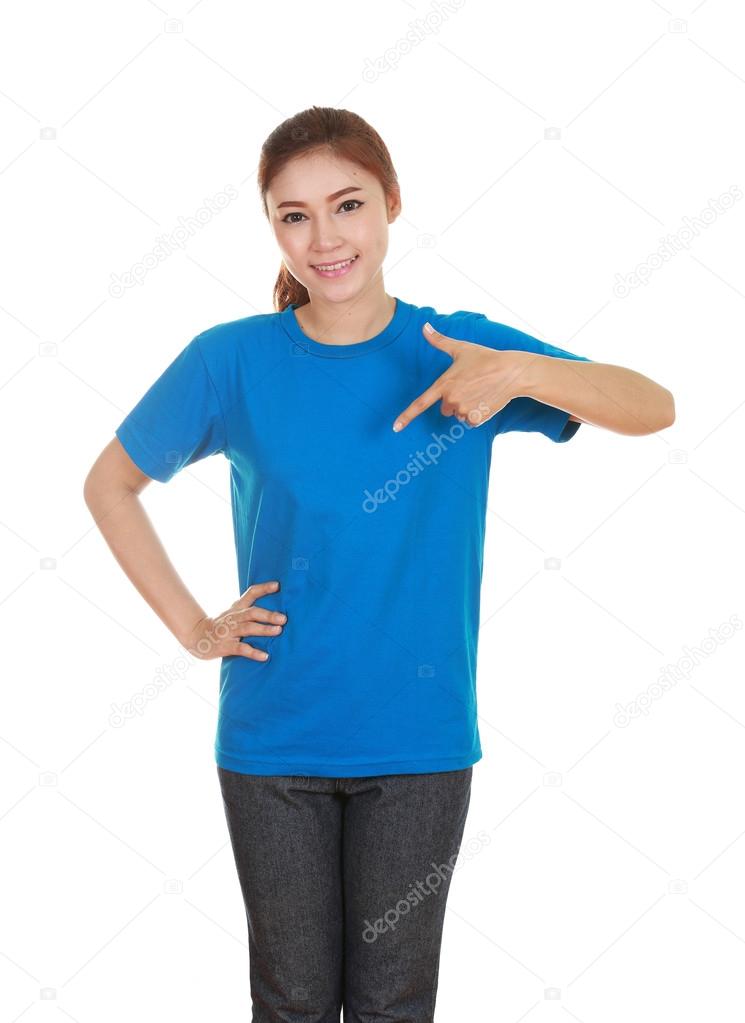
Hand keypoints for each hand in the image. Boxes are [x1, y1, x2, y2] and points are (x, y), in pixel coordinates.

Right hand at [181, 579, 286, 661]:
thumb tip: (275, 606)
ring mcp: (229, 631)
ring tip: (278, 631)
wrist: (197, 636)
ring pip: (247, 628)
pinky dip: (253, 652)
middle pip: (251, 613)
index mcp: (237, 608)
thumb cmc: (222, 625)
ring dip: (263, 630)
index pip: (250, 594)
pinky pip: (241, 649)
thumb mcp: (233, 612)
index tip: (277, 585)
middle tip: (284, 618)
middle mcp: (234, 618)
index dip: (264, 588)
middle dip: (268, 615)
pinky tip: (265, 656)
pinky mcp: (225, 646)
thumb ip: (249, 609)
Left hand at [392, 322, 528, 431]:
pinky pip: (470, 421)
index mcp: (444, 384)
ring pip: (458, 415)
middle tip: (469, 386)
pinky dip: (476, 413)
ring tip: (479, 391)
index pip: (420, 403)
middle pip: (445, 409)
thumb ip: (439, 341)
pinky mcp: (476, 418)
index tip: (395, 428)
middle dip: (453, 401)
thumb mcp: (461, 348)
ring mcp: (464, 410)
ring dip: (466, 407)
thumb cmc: (485, 358)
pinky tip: (485, 400)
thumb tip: (424, 326)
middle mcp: (451, 399)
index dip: (406, 416)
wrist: (511, 372)